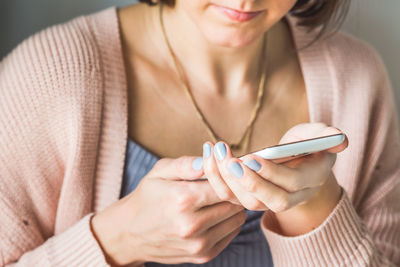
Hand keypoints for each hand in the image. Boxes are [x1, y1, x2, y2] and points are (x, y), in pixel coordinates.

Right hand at [91, 156, 245, 265]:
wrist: (130, 234)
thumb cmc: (147, 197)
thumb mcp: (160, 172)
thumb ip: (185, 164)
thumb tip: (208, 158)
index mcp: (182, 199)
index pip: (225, 185)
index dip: (230, 175)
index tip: (228, 169)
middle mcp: (191, 225)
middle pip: (235, 202)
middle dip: (233, 190)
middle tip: (226, 182)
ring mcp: (198, 244)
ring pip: (237, 219)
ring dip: (233, 207)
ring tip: (218, 198)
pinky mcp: (202, 256)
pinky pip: (231, 234)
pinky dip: (228, 222)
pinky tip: (214, 214)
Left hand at [202, 123, 347, 234]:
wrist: (296, 162)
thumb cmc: (307, 144)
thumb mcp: (318, 135)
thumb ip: (327, 135)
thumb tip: (340, 139)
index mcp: (309, 181)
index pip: (290, 185)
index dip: (271, 173)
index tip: (251, 157)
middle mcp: (289, 197)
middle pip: (266, 200)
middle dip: (246, 180)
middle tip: (228, 159)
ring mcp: (266, 201)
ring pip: (243, 201)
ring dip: (225, 178)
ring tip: (215, 151)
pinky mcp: (247, 197)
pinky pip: (228, 194)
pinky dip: (214, 177)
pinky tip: (207, 153)